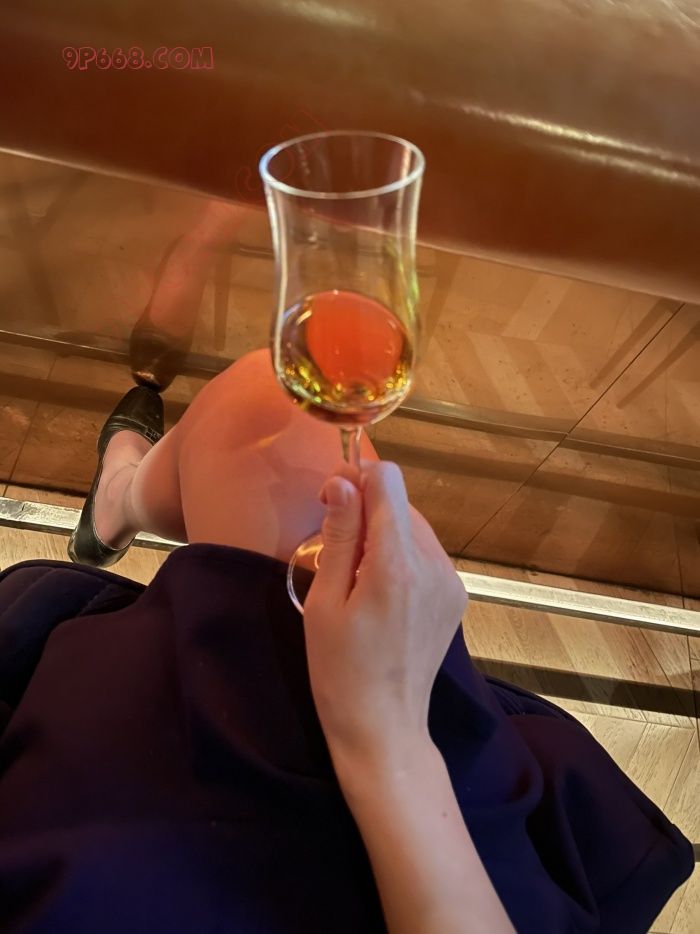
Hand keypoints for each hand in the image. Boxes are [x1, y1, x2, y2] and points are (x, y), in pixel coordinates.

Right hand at [303, 461, 467, 765]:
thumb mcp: (326, 601)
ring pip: (414, 527)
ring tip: (356, 576)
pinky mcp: (455, 596)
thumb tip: (342, 481)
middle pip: (401, 504)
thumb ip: (339, 535)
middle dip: (367, 509)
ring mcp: (451, 581)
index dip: (356, 479)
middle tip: (334, 547)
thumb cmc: (340, 670)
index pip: (388, 482)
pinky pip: (426, 554)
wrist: (383, 727)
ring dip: (384, 534)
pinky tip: (381, 592)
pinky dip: (401, 556)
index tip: (331, 502)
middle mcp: (435, 564)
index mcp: (398, 564)